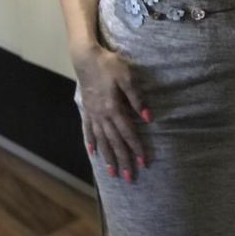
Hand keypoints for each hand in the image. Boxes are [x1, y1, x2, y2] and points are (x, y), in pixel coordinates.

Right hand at [73, 45, 153, 181]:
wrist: (85, 57)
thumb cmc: (109, 65)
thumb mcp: (127, 77)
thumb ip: (137, 98)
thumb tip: (149, 118)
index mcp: (114, 108)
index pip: (128, 133)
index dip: (136, 148)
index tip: (143, 163)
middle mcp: (102, 115)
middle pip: (114, 142)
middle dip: (122, 161)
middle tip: (129, 178)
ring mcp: (92, 114)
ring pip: (101, 140)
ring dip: (107, 157)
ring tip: (111, 173)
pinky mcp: (86, 109)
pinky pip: (88, 130)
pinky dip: (91, 142)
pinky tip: (93, 153)